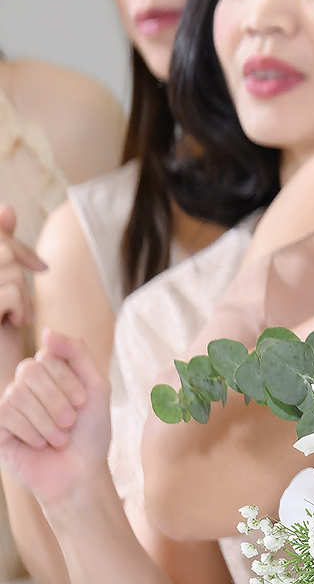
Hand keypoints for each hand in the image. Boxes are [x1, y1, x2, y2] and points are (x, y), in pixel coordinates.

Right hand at [0, 204, 44, 369]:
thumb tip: (5, 209)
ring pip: (10, 269)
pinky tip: (12, 324)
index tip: (40, 267)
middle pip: (4, 250)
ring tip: (14, 316)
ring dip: (22, 294)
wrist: (0, 374)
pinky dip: (19, 307)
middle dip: (21, 269)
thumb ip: (4, 249)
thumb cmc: (2, 331)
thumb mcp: (6, 287)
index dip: (15, 244)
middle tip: (20, 301)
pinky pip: (9, 291)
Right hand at [0, 330, 110, 505]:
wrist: (80, 473)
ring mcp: (9, 406)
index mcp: (50, 373)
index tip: (84, 402)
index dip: (68, 381)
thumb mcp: (96, 387)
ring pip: (17, 394)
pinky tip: (40, 444)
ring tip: (59, 437)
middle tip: (70, 422)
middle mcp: (26, 386)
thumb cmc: (91, 432)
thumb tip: (45, 332)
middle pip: (29, 371)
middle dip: (57, 400)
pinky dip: (31, 431)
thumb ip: (76, 354)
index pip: (47, 356)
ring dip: (46, 420)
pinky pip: (6, 414)